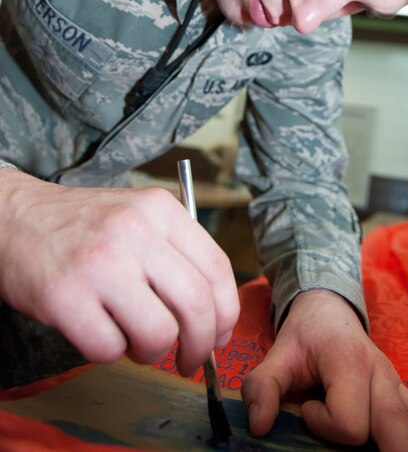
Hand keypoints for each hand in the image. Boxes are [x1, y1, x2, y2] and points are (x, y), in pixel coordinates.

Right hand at [0, 169, 238, 373]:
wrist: (14, 218)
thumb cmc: (82, 226)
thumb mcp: (136, 215)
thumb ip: (176, 253)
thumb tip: (214, 316)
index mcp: (159, 209)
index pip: (216, 268)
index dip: (226, 313)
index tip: (220, 334)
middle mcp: (134, 231)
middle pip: (196, 305)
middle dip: (200, 345)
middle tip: (189, 360)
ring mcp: (98, 263)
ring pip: (157, 334)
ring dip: (151, 352)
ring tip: (132, 337)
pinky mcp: (64, 296)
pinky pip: (108, 349)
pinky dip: (109, 352)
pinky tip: (98, 330)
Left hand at [242, 288, 407, 450]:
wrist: (330, 308)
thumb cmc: (305, 336)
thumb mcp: (278, 354)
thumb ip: (264, 386)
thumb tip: (259, 426)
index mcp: (349, 364)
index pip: (350, 422)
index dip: (326, 427)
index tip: (307, 410)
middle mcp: (382, 376)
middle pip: (399, 432)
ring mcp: (400, 386)